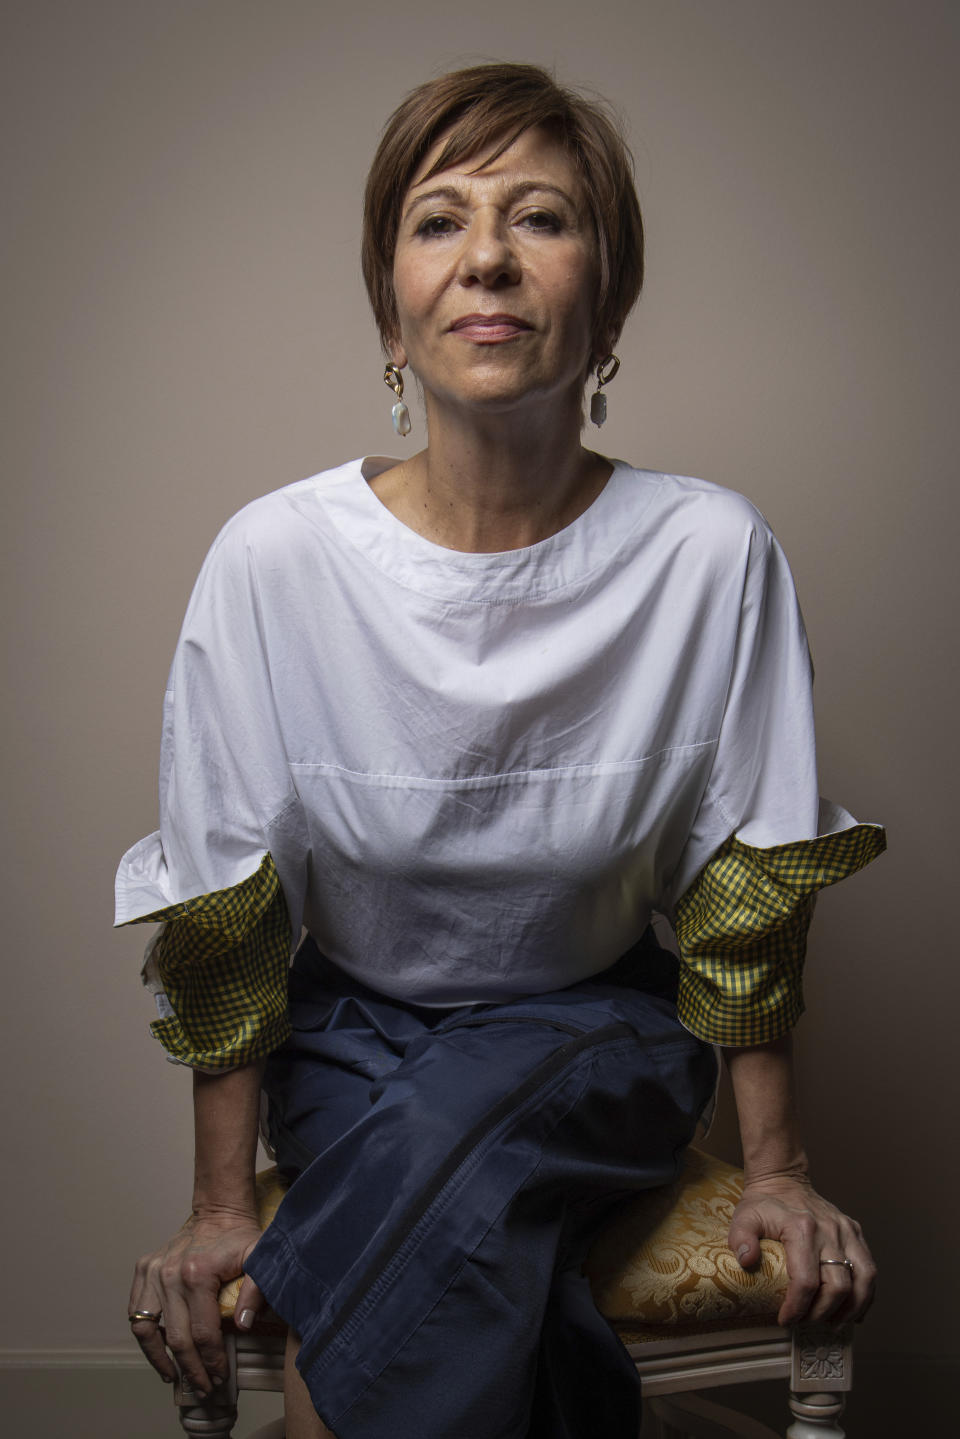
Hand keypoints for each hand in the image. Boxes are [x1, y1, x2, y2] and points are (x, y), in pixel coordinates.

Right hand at [128, 1210, 265, 1395]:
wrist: (218, 1212)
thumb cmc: (240, 1237)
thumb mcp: (259, 1257)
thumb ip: (257, 1289)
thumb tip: (244, 1325)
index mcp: (198, 1273)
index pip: (203, 1332)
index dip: (213, 1360)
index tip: (221, 1375)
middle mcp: (169, 1274)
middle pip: (177, 1338)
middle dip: (192, 1369)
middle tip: (204, 1386)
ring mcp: (153, 1272)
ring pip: (147, 1330)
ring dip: (160, 1359)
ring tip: (175, 1376)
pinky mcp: (143, 1269)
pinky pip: (136, 1312)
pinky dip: (145, 1336)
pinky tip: (158, 1351)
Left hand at [728, 1173, 875, 1325]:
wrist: (783, 1180)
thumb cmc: (763, 1204)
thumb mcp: (744, 1217)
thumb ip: (741, 1239)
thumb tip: (747, 1262)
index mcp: (801, 1228)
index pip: (806, 1280)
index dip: (797, 1307)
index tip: (785, 1319)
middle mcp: (829, 1230)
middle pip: (838, 1285)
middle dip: (822, 1313)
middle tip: (807, 1322)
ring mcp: (846, 1230)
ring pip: (863, 1279)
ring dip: (851, 1308)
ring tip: (833, 1323)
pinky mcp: (855, 1232)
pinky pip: (869, 1268)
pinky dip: (866, 1294)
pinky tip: (854, 1310)